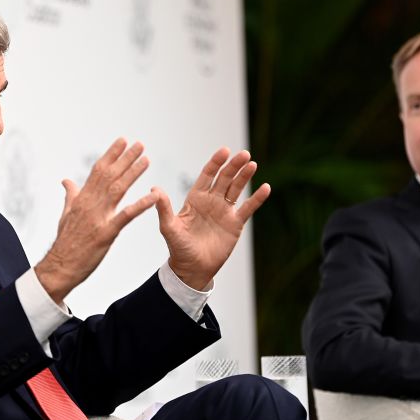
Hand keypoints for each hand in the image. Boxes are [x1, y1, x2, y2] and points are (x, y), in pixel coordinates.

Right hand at [35, 138, 158, 303]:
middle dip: (125, 158)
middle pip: (109, 175)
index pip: (97, 170)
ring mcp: (97, 218)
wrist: (59, 266)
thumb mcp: (65, 215)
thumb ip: (71, 196)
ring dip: (133, 173)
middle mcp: (89, 204)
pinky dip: (140, 204)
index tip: (122, 141)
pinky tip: (154, 195)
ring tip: (146, 160)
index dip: (111, 155)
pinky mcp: (106, 233)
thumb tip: (66, 181)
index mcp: (81, 199)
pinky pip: (126, 216)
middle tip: (140, 144)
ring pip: (118, 189)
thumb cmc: (65, 242)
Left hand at [156, 148, 270, 290]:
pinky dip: (257, 198)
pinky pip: (248, 208)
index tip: (224, 151)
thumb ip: (164, 208)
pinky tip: (266, 187)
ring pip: (237, 189)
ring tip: (253, 164)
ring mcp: (224, 211)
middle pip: (225, 178)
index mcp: (196, 198)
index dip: (216, 162)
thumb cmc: (178, 248)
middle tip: (244, 154)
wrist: (192, 269)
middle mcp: (211, 201)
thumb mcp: (169, 227)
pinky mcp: (235, 223)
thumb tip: (154, 189)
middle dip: (234, 166)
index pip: (207, 175)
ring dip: (245, 176)